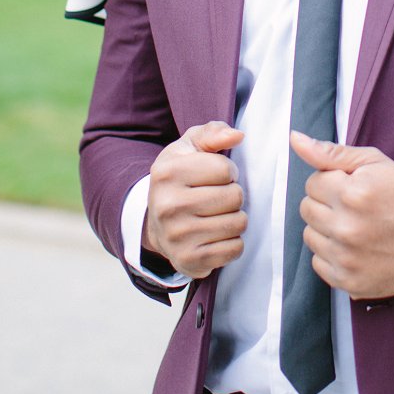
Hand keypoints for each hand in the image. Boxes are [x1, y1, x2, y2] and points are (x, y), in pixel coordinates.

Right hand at [144, 121, 246, 278]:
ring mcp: (176, 236)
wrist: (155, 221)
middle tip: (216, 198)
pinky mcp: (187, 260)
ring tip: (216, 215)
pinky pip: (234, 249)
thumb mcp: (190, 147)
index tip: (215, 177)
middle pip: (235, 197)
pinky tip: (215, 236)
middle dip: (233, 195)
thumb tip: (237, 136)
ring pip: (238, 223)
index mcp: (166, 173)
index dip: (228, 172)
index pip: (226, 169)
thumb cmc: (181, 178)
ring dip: (235, 218)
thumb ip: (213, 133)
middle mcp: (167, 206)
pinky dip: (232, 242)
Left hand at [291, 133, 393, 298]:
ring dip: (327, 229)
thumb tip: (295, 139)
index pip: (312, 183)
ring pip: (309, 235)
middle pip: (307, 209)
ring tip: (356, 227)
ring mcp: (345, 257)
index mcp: (353, 194)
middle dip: (327, 204)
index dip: (332, 182)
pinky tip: (355, 248)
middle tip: (354, 208)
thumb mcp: (376, 164)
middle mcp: (347, 227)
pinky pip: (317, 261)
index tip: (353, 189)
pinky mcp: (345, 280)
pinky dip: (333, 254)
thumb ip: (332, 152)